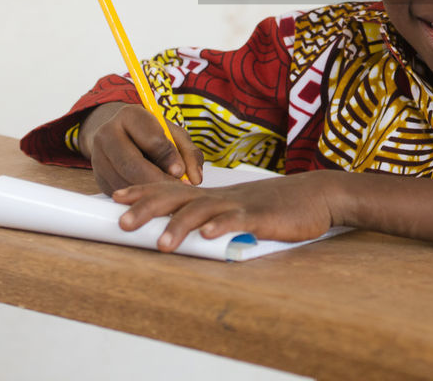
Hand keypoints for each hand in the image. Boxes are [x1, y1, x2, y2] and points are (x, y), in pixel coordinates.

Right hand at [80, 102, 204, 192]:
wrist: (120, 134)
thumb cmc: (152, 133)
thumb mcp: (173, 134)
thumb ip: (188, 153)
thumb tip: (194, 179)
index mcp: (130, 115)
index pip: (151, 139)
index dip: (169, 158)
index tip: (181, 172)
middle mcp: (108, 134)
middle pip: (133, 165)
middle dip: (158, 181)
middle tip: (177, 191)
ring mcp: (98, 157)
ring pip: (124, 182)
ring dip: (148, 192)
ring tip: (168, 196)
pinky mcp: (98, 177)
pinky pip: (120, 192)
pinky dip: (137, 198)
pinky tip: (152, 198)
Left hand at [113, 171, 337, 251]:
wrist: (317, 195)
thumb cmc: (278, 206)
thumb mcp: (241, 210)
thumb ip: (216, 218)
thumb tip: (191, 234)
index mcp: (214, 195)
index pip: (171, 189)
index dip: (142, 192)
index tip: (115, 198)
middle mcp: (221, 196)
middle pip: (177, 197)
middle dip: (147, 209)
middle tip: (122, 223)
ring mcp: (240, 205)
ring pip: (202, 211)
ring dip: (179, 226)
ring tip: (160, 244)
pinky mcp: (261, 216)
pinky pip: (238, 221)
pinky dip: (221, 227)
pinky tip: (207, 237)